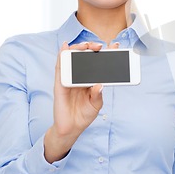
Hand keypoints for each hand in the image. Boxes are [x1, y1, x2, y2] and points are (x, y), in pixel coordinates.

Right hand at [44, 41, 118, 162]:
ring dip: (78, 48)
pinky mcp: (59, 84)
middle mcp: (80, 76)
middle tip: (100, 46)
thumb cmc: (84, 114)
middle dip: (92, 47)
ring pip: (72, 58)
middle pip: (85, 56)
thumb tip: (100, 85)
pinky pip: (60, 67)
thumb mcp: (96, 105)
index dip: (105, 53)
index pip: (98, 63)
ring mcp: (69, 79)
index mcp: (90, 80)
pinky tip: (64, 47)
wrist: (71, 128)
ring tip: (87, 45)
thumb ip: (98, 95)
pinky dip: (61, 56)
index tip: (115, 46)